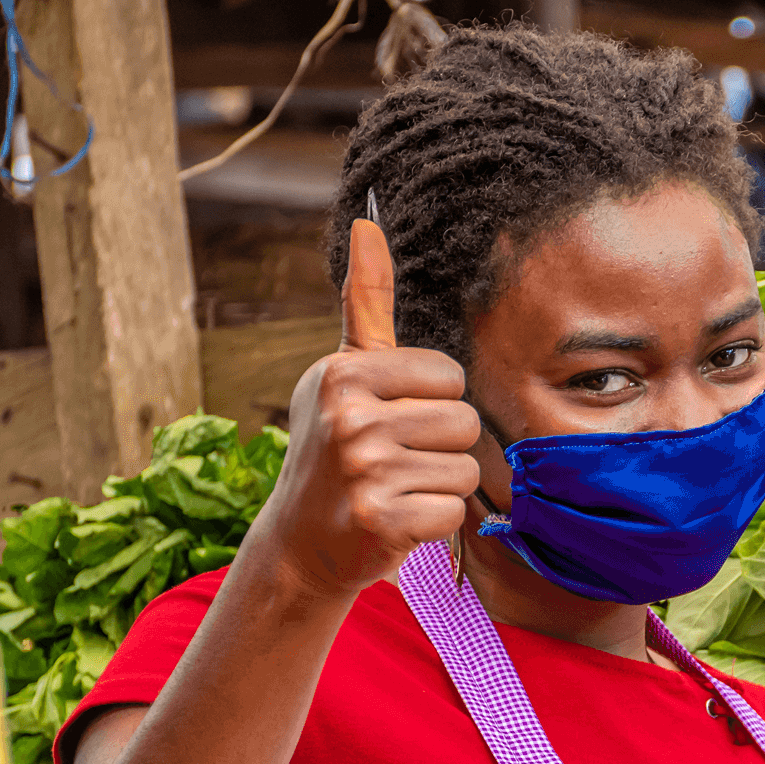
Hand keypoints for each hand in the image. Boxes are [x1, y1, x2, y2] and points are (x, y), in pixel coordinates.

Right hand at [254, 219, 481, 600]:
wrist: (300, 541)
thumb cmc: (336, 449)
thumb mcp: (345, 372)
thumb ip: (365, 301)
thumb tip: (368, 222)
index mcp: (345, 372)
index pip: (450, 376)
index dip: (433, 403)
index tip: (392, 420)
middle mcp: (349, 416)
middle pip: (463, 421)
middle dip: (439, 447)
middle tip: (393, 462)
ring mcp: (363, 469)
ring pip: (464, 469)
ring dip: (438, 486)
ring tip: (395, 489)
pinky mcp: (380, 519)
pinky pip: (452, 511)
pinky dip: (432, 524)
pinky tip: (394, 520)